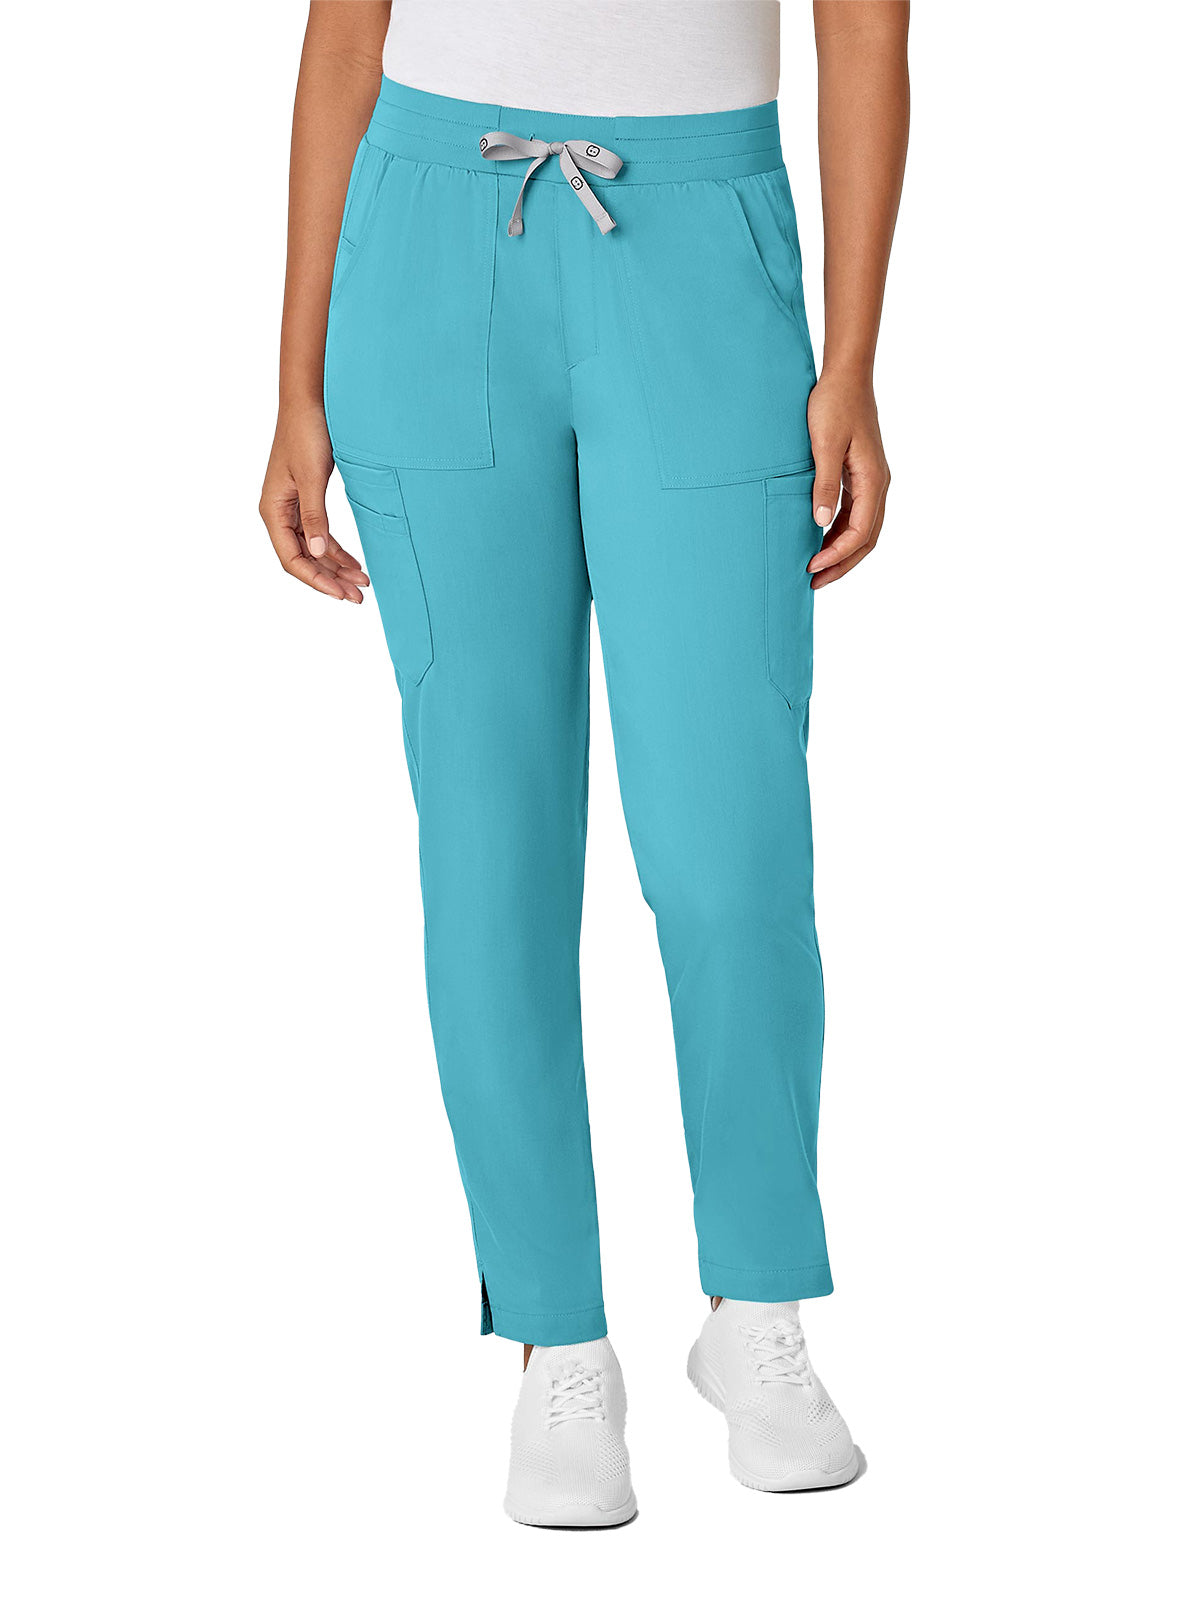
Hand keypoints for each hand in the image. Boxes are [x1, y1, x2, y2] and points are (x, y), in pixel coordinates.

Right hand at [259, 401, 369, 601]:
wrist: (310, 399)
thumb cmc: (307, 432)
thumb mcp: (312, 477)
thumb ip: (314, 516)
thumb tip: (316, 553)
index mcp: (272, 510)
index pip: (292, 560)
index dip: (317, 581)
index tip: (342, 594)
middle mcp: (279, 512)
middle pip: (303, 559)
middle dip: (330, 579)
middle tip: (359, 596)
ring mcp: (293, 506)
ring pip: (314, 549)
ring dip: (336, 567)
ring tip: (363, 582)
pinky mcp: (307, 498)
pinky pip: (320, 534)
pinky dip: (337, 549)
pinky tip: (355, 562)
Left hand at [806, 374, 890, 589]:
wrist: (846, 376)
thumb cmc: (834, 404)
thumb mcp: (825, 444)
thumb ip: (825, 484)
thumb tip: (820, 523)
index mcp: (873, 479)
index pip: (860, 532)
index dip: (836, 555)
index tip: (810, 567)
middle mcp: (878, 484)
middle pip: (866, 538)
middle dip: (841, 564)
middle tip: (813, 583)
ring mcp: (872, 480)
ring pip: (863, 529)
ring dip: (841, 551)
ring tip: (814, 568)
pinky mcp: (861, 475)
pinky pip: (856, 514)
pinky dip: (839, 532)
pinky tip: (820, 540)